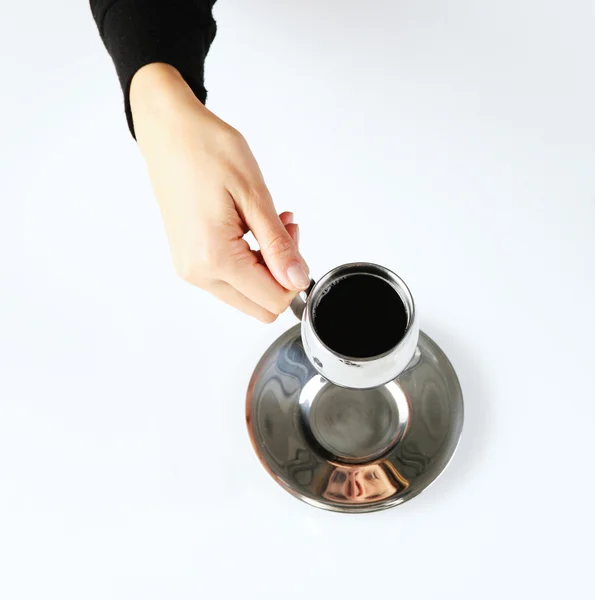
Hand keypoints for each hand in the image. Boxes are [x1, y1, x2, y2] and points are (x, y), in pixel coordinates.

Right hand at [130, 63, 309, 322]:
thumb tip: (298, 279)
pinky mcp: (189, 259)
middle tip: (285, 231)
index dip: (296, 277)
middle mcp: (198, 272)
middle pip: (260, 306)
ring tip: (269, 222)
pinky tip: (252, 227)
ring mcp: (191, 268)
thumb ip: (278, 246)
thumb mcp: (254, 196)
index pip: (272, 300)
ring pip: (247, 294)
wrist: (168, 130)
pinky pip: (230, 278)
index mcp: (214, 257)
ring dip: (267, 266)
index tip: (294, 238)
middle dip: (282, 275)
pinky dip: (249, 260)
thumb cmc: (206, 150)